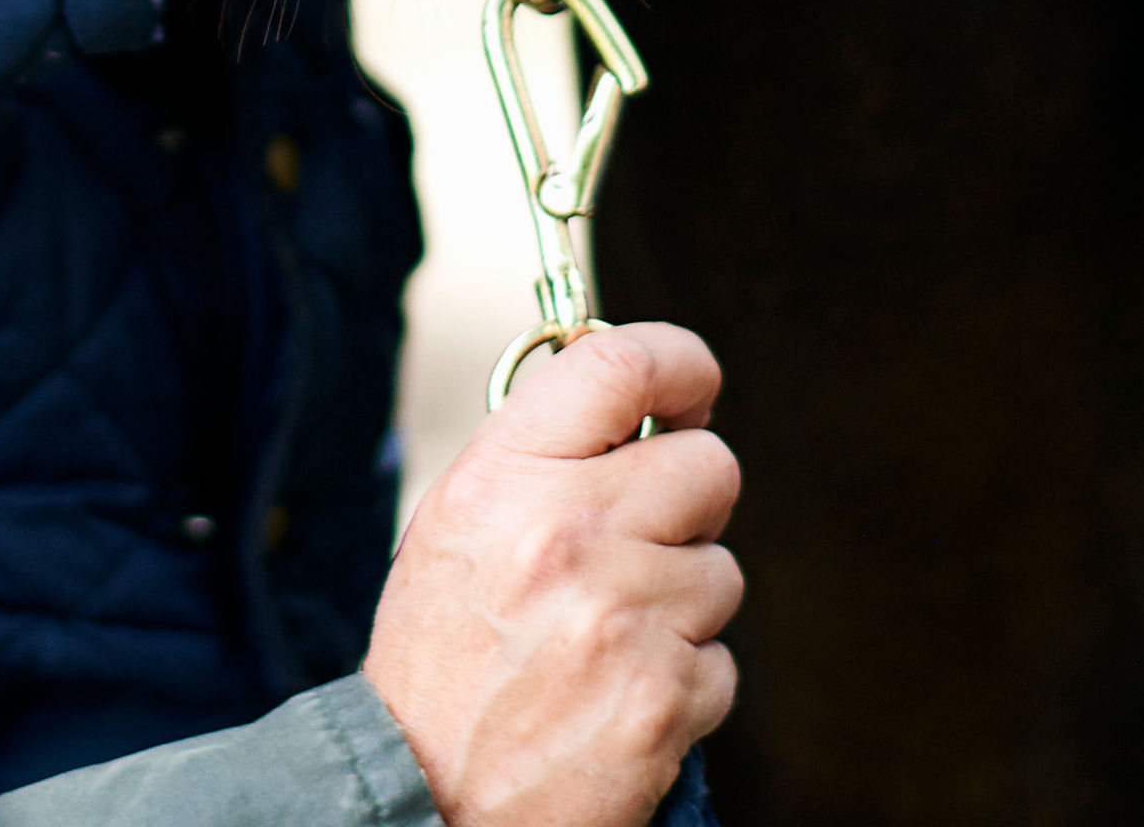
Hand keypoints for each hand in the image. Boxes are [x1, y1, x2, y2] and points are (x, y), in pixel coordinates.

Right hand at [366, 326, 741, 826]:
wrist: (421, 800)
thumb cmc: (440, 663)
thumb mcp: (456, 527)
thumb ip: (543, 456)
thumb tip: (640, 399)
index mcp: (504, 480)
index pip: (620, 363)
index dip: (679, 361)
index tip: (691, 385)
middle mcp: (566, 535)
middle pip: (711, 465)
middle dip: (689, 503)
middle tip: (641, 541)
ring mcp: (622, 619)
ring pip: (723, 571)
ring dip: (683, 603)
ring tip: (606, 639)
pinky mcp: (664, 699)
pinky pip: (722, 661)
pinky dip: (682, 680)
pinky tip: (617, 696)